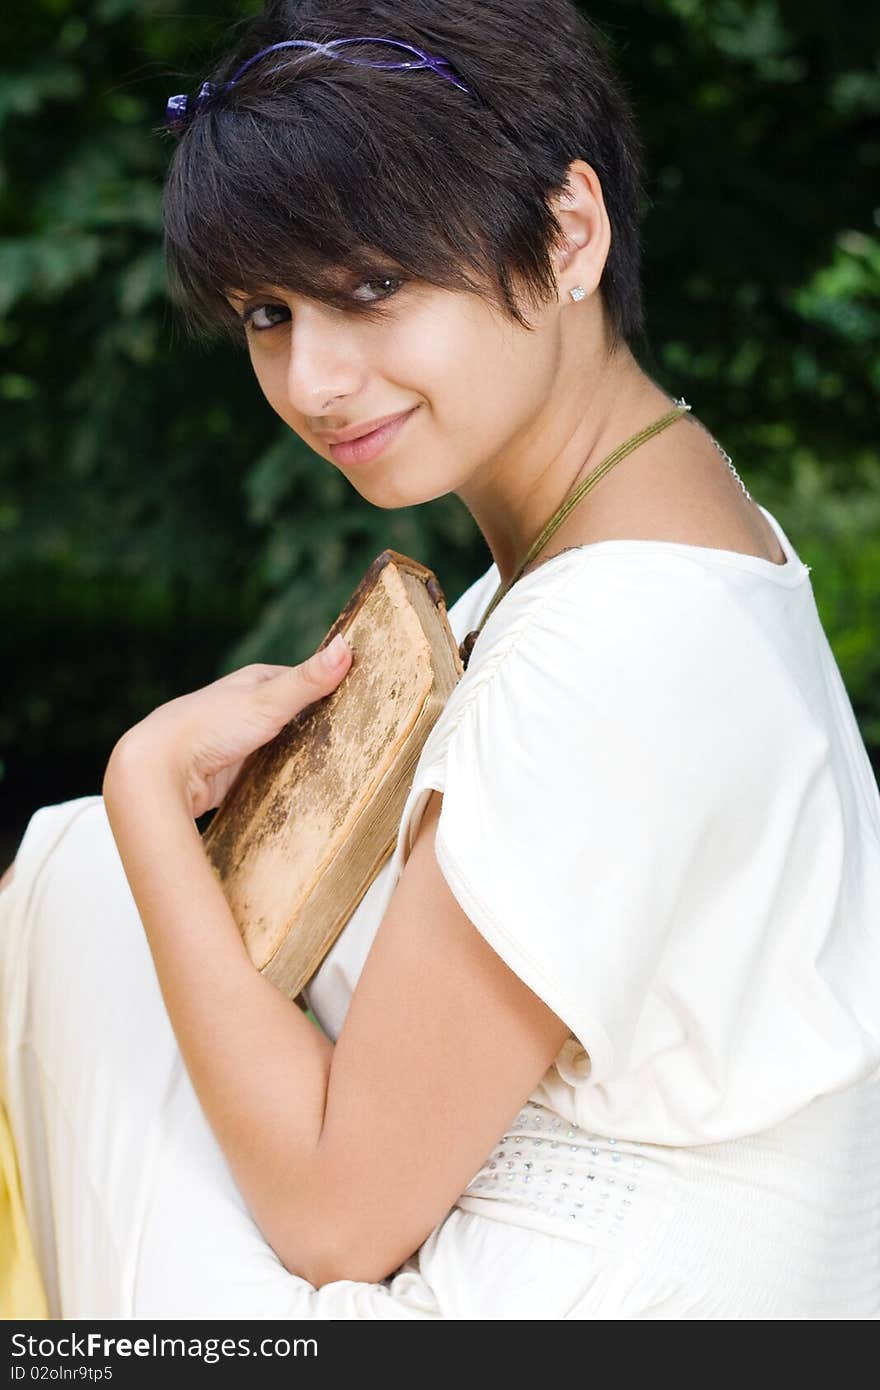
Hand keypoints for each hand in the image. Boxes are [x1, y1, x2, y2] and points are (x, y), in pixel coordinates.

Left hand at [106, 633, 352, 818]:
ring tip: (342, 765)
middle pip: (295, 714)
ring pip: (283, 745)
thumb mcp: (267, 701)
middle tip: (361, 736)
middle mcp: (247, 708)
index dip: (333, 686)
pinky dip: (286, 777)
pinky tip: (305, 787)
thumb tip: (346, 644)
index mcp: (255, 682)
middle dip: (321, 724)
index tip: (367, 696)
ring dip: (303, 754)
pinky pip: (270, 772)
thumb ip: (308, 680)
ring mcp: (240, 741)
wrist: (160, 771)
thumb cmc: (209, 727)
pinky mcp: (234, 772)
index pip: (304, 680)